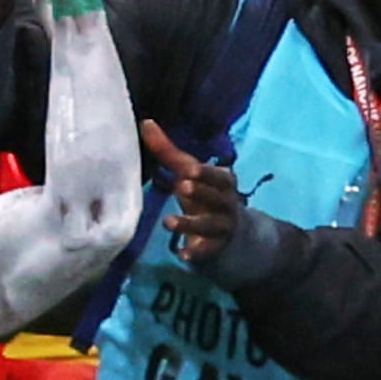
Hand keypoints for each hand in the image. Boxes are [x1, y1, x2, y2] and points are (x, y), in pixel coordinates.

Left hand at [136, 119, 247, 267]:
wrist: (235, 237)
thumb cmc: (205, 197)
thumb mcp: (191, 175)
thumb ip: (169, 152)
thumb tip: (145, 123)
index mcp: (222, 183)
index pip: (218, 176)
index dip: (206, 173)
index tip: (189, 170)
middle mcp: (227, 204)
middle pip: (217, 198)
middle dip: (201, 192)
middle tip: (181, 187)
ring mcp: (223, 228)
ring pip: (210, 225)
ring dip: (189, 223)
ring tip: (167, 222)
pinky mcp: (216, 249)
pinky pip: (208, 251)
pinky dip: (197, 253)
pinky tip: (183, 256)